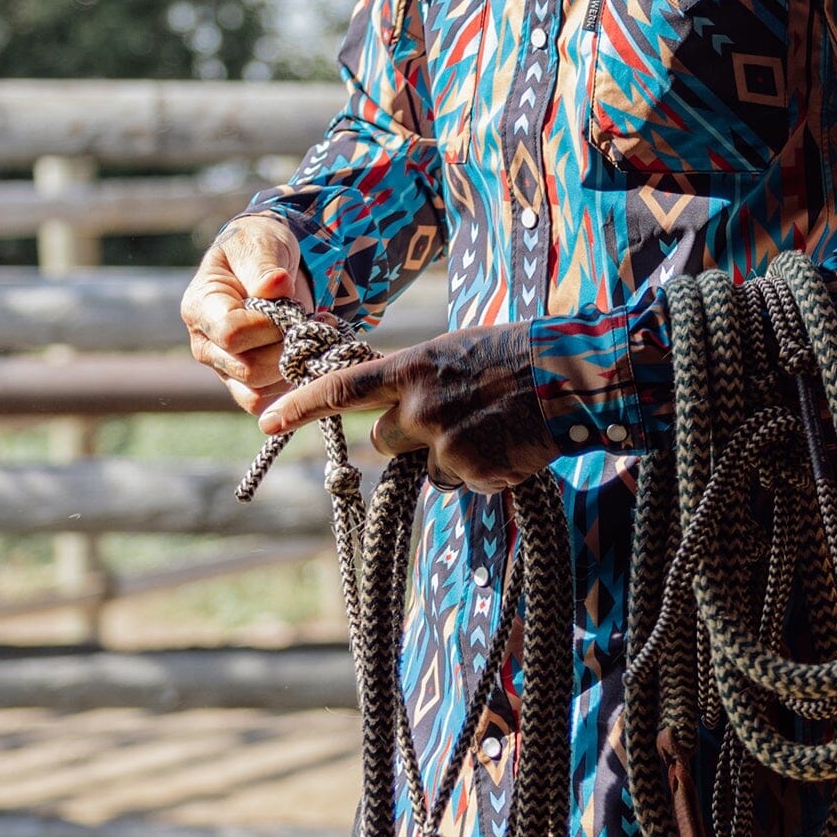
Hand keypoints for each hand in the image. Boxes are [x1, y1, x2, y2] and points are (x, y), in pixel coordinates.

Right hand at [182, 215, 303, 413]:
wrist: (268, 264)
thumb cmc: (258, 248)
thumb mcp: (261, 244)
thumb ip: (264, 267)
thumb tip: (275, 287)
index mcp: (200, 307)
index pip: (231, 334)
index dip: (268, 327)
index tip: (291, 306)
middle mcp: (204, 344)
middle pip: (248, 368)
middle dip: (288, 348)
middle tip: (313, 322)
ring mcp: (223, 369)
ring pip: (260, 390)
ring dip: (296, 366)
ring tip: (314, 333)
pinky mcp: (244, 385)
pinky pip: (268, 401)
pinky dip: (294, 383)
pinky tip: (307, 354)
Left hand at [263, 322, 551, 494]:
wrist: (571, 377)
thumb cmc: (516, 356)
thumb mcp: (454, 352)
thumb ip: (417, 379)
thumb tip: (394, 413)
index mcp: (411, 369)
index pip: (343, 390)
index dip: (301, 407)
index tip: (265, 421)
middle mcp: (419, 408)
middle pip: (383, 443)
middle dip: (407, 440)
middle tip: (454, 419)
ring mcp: (445, 443)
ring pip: (427, 469)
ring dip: (450, 459)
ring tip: (491, 429)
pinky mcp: (473, 472)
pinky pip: (464, 483)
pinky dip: (484, 472)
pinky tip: (509, 445)